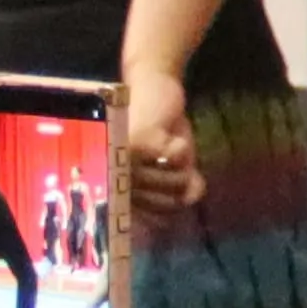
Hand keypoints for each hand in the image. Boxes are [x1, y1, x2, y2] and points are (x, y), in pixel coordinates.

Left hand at [114, 70, 201, 217]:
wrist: (156, 86)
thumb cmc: (165, 130)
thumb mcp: (179, 166)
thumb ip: (184, 188)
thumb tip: (189, 201)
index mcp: (120, 188)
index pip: (150, 221)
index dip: (167, 217)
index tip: (171, 210)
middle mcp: (117, 178)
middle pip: (169, 204)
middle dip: (182, 186)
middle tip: (175, 165)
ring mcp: (127, 160)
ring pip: (175, 181)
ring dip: (185, 164)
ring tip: (172, 147)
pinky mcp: (141, 141)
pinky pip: (179, 157)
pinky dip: (184, 145)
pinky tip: (171, 132)